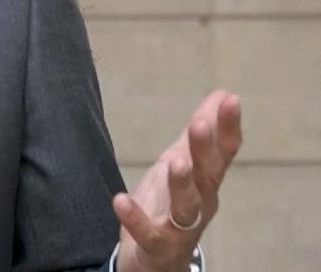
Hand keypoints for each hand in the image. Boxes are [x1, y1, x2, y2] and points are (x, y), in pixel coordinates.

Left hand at [114, 89, 241, 271]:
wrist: (156, 259)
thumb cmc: (173, 205)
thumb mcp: (184, 162)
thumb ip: (201, 133)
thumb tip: (220, 95)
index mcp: (208, 181)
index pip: (224, 152)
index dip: (228, 127)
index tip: (230, 99)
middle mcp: (201, 203)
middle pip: (207, 175)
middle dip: (204, 150)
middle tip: (200, 124)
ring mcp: (181, 227)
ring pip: (187, 206)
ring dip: (182, 183)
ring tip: (174, 161)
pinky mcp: (157, 244)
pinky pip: (148, 232)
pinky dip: (135, 218)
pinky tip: (120, 200)